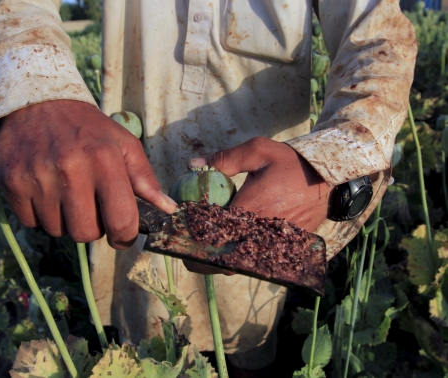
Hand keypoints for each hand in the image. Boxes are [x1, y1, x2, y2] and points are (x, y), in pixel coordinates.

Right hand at [0, 100, 176, 248]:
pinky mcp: (12, 181)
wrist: (37, 101)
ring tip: (66, 194)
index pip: (121, 220)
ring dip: (66, 221)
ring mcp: (38, 176)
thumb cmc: (87, 128)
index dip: (125, 237)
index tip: (122, 236)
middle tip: (91, 208)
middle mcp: (71, 169)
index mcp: (105, 160)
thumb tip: (168, 209)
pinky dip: (41, 215)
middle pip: (86, 234)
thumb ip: (145, 178)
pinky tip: (45, 191)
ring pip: (57, 231)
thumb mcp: (123, 144)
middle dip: (93, 228)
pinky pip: (31, 223)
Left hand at [183, 136, 331, 274]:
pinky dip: (243, 259)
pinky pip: (259, 260)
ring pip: (242, 263)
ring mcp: (275, 242)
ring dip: (223, 262)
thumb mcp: (258, 151)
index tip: (180, 241)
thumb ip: (225, 159)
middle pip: (226, 258)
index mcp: (251, 208)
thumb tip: (194, 166)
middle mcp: (262, 230)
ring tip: (207, 255)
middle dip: (205, 260)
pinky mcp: (286, 246)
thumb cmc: (290, 163)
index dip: (194, 243)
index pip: (215, 234)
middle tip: (189, 255)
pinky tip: (233, 250)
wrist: (327, 176)